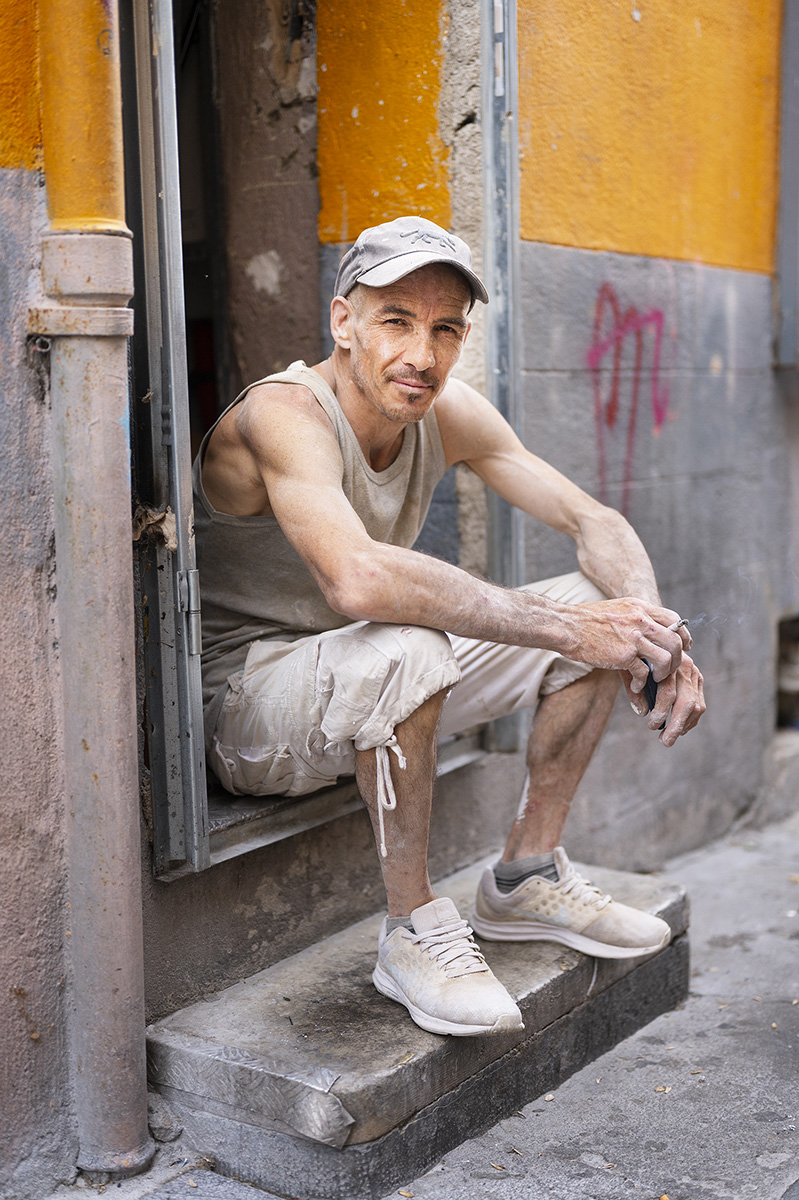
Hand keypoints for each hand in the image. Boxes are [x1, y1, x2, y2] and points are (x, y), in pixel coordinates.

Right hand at [569, 597, 690, 693]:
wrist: (566, 625)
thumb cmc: (587, 620)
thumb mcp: (617, 608)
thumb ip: (635, 616)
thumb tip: (650, 629)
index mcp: (640, 607)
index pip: (674, 619)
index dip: (684, 635)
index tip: (685, 646)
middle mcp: (640, 620)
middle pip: (675, 641)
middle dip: (678, 659)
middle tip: (670, 669)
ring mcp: (633, 638)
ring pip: (666, 658)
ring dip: (664, 673)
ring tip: (656, 679)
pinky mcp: (623, 655)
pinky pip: (644, 673)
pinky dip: (642, 684)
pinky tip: (635, 686)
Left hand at [625, 652, 705, 746]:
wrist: (647, 640)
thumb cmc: (634, 656)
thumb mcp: (629, 669)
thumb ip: (634, 689)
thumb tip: (642, 712)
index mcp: (665, 662)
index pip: (668, 692)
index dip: (660, 712)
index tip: (651, 725)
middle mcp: (684, 666)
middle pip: (687, 702)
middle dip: (676, 725)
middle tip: (664, 741)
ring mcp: (693, 672)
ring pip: (696, 706)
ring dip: (684, 725)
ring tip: (668, 737)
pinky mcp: (697, 678)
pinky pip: (699, 704)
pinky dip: (690, 719)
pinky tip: (678, 728)